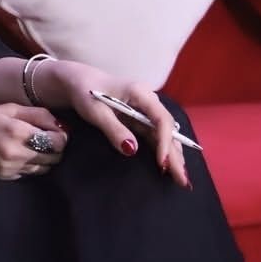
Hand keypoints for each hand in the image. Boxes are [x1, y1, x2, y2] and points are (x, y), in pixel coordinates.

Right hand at [0, 104, 67, 180]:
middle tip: (48, 139)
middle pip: (54, 157)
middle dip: (56, 148)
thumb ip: (38, 115)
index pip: (57, 142)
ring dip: (46, 158)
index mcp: (18, 132)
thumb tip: (61, 125)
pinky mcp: (7, 176)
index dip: (61, 136)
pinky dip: (33, 165)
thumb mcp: (10, 109)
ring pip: (45, 168)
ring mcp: (12, 168)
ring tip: (35, 147)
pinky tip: (23, 154)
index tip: (56, 131)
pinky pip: (31, 173)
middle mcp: (17, 153)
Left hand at [34, 59, 189, 188]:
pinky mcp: (140, 119)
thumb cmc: (85, 92)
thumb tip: (132, 149)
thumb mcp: (95, 111)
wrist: (78, 82)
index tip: (162, 162)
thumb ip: (113, 129)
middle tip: (182, 179)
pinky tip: (168, 165)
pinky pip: (155, 136)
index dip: (165, 141)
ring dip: (172, 155)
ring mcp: (145, 110)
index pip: (161, 119)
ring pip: (164, 135)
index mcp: (140, 93)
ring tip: (181, 178)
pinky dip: (162, 150)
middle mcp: (148, 101)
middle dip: (175, 154)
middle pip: (167, 129)